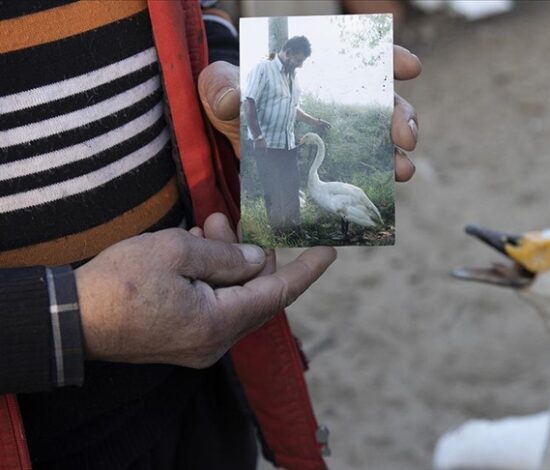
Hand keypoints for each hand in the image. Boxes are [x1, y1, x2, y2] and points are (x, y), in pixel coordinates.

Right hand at [75, 215, 335, 367]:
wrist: (70, 319)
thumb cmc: (119, 282)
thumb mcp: (176, 251)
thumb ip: (223, 255)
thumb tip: (254, 258)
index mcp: (219, 322)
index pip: (278, 293)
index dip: (305, 270)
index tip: (329, 251)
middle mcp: (215, 341)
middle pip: (254, 294)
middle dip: (249, 254)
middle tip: (226, 220)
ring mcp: (198, 345)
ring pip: (233, 297)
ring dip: (226, 262)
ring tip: (205, 225)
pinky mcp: (183, 342)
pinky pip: (213, 306)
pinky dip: (211, 278)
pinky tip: (194, 249)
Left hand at [198, 46, 421, 181]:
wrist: (223, 132)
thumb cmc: (226, 99)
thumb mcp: (218, 87)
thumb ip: (221, 88)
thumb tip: (232, 100)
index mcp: (318, 73)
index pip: (361, 62)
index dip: (390, 60)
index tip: (410, 67)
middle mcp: (337, 100)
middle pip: (382, 103)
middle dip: (402, 117)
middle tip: (406, 137)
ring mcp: (337, 134)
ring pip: (380, 139)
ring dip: (396, 154)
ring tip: (403, 170)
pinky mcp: (330, 162)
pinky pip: (361, 167)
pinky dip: (378, 175)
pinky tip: (388, 186)